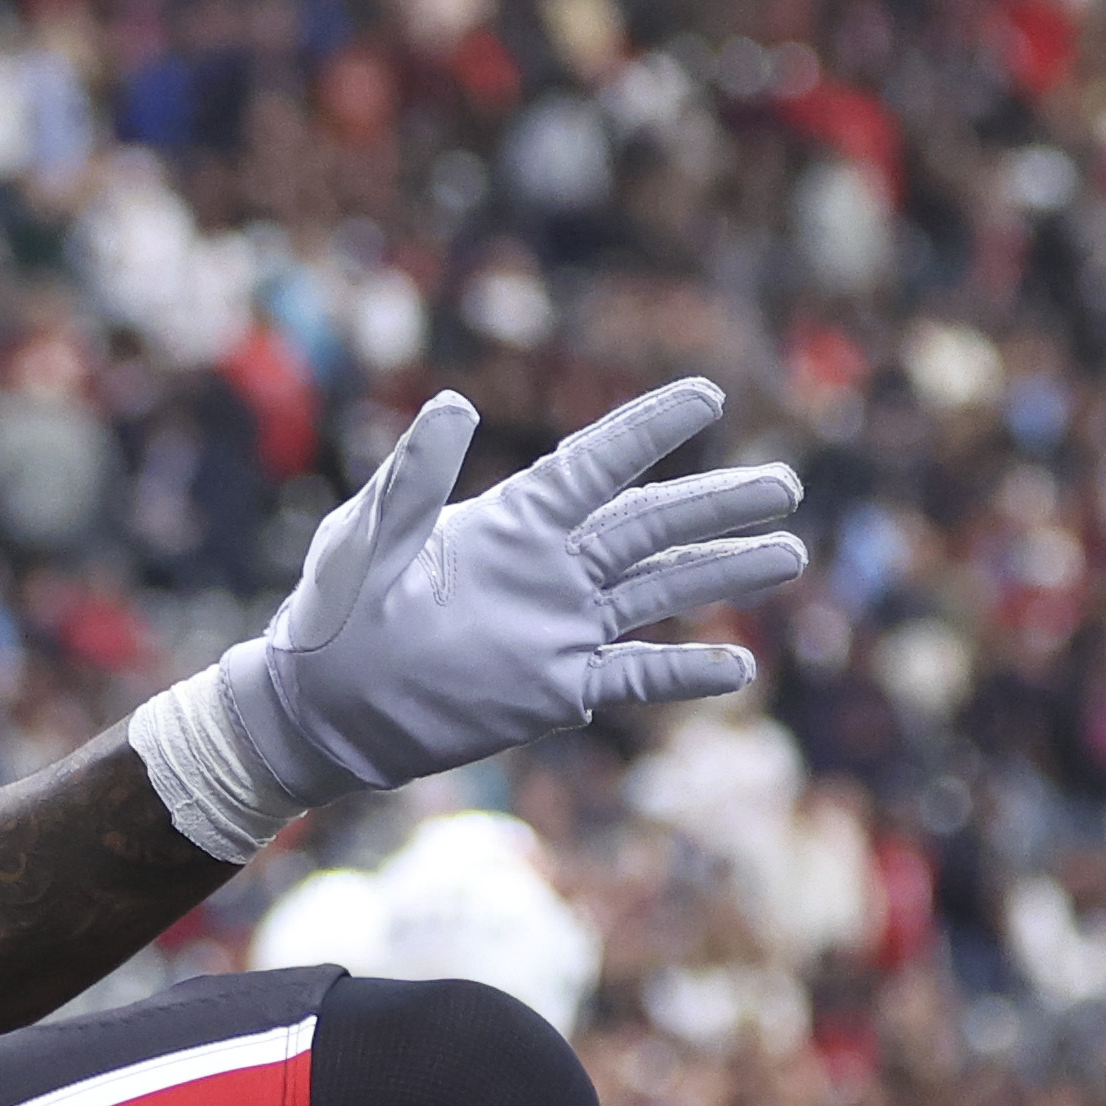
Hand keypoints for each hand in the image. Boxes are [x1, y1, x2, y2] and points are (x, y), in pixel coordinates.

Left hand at [121, 380, 807, 859]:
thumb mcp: (365, 540)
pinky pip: (633, 676)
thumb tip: (454, 402)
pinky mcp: (554, 689)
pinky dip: (684, 673)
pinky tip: (738, 667)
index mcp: (510, 521)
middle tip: (784, 484)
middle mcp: (547, 568)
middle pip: (650, 525)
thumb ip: (413, 478)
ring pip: (658, 591)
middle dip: (717, 504)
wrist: (318, 711)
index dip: (650, 429)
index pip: (596, 464)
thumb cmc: (329, 615)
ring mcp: (557, 629)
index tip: (709, 394)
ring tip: (787, 552)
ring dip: (722, 574)